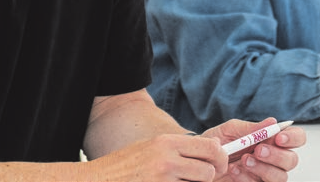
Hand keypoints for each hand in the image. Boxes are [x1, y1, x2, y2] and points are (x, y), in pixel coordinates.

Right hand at [86, 132, 226, 181]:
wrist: (99, 180)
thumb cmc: (126, 166)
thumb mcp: (151, 148)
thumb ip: (180, 148)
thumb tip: (215, 147)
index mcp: (166, 142)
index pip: (210, 148)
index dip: (220, 159)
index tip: (218, 166)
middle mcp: (167, 159)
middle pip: (210, 171)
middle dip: (211, 178)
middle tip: (201, 179)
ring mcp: (163, 180)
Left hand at [203, 118, 304, 181]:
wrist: (198, 160)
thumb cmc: (216, 143)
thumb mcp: (229, 130)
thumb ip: (250, 128)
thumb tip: (272, 121)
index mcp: (270, 140)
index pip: (295, 138)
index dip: (293, 138)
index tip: (278, 138)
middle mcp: (272, 158)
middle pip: (292, 160)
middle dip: (276, 155)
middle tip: (258, 150)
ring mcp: (265, 174)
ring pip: (281, 177)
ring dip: (263, 168)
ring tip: (243, 161)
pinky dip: (248, 179)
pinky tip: (235, 171)